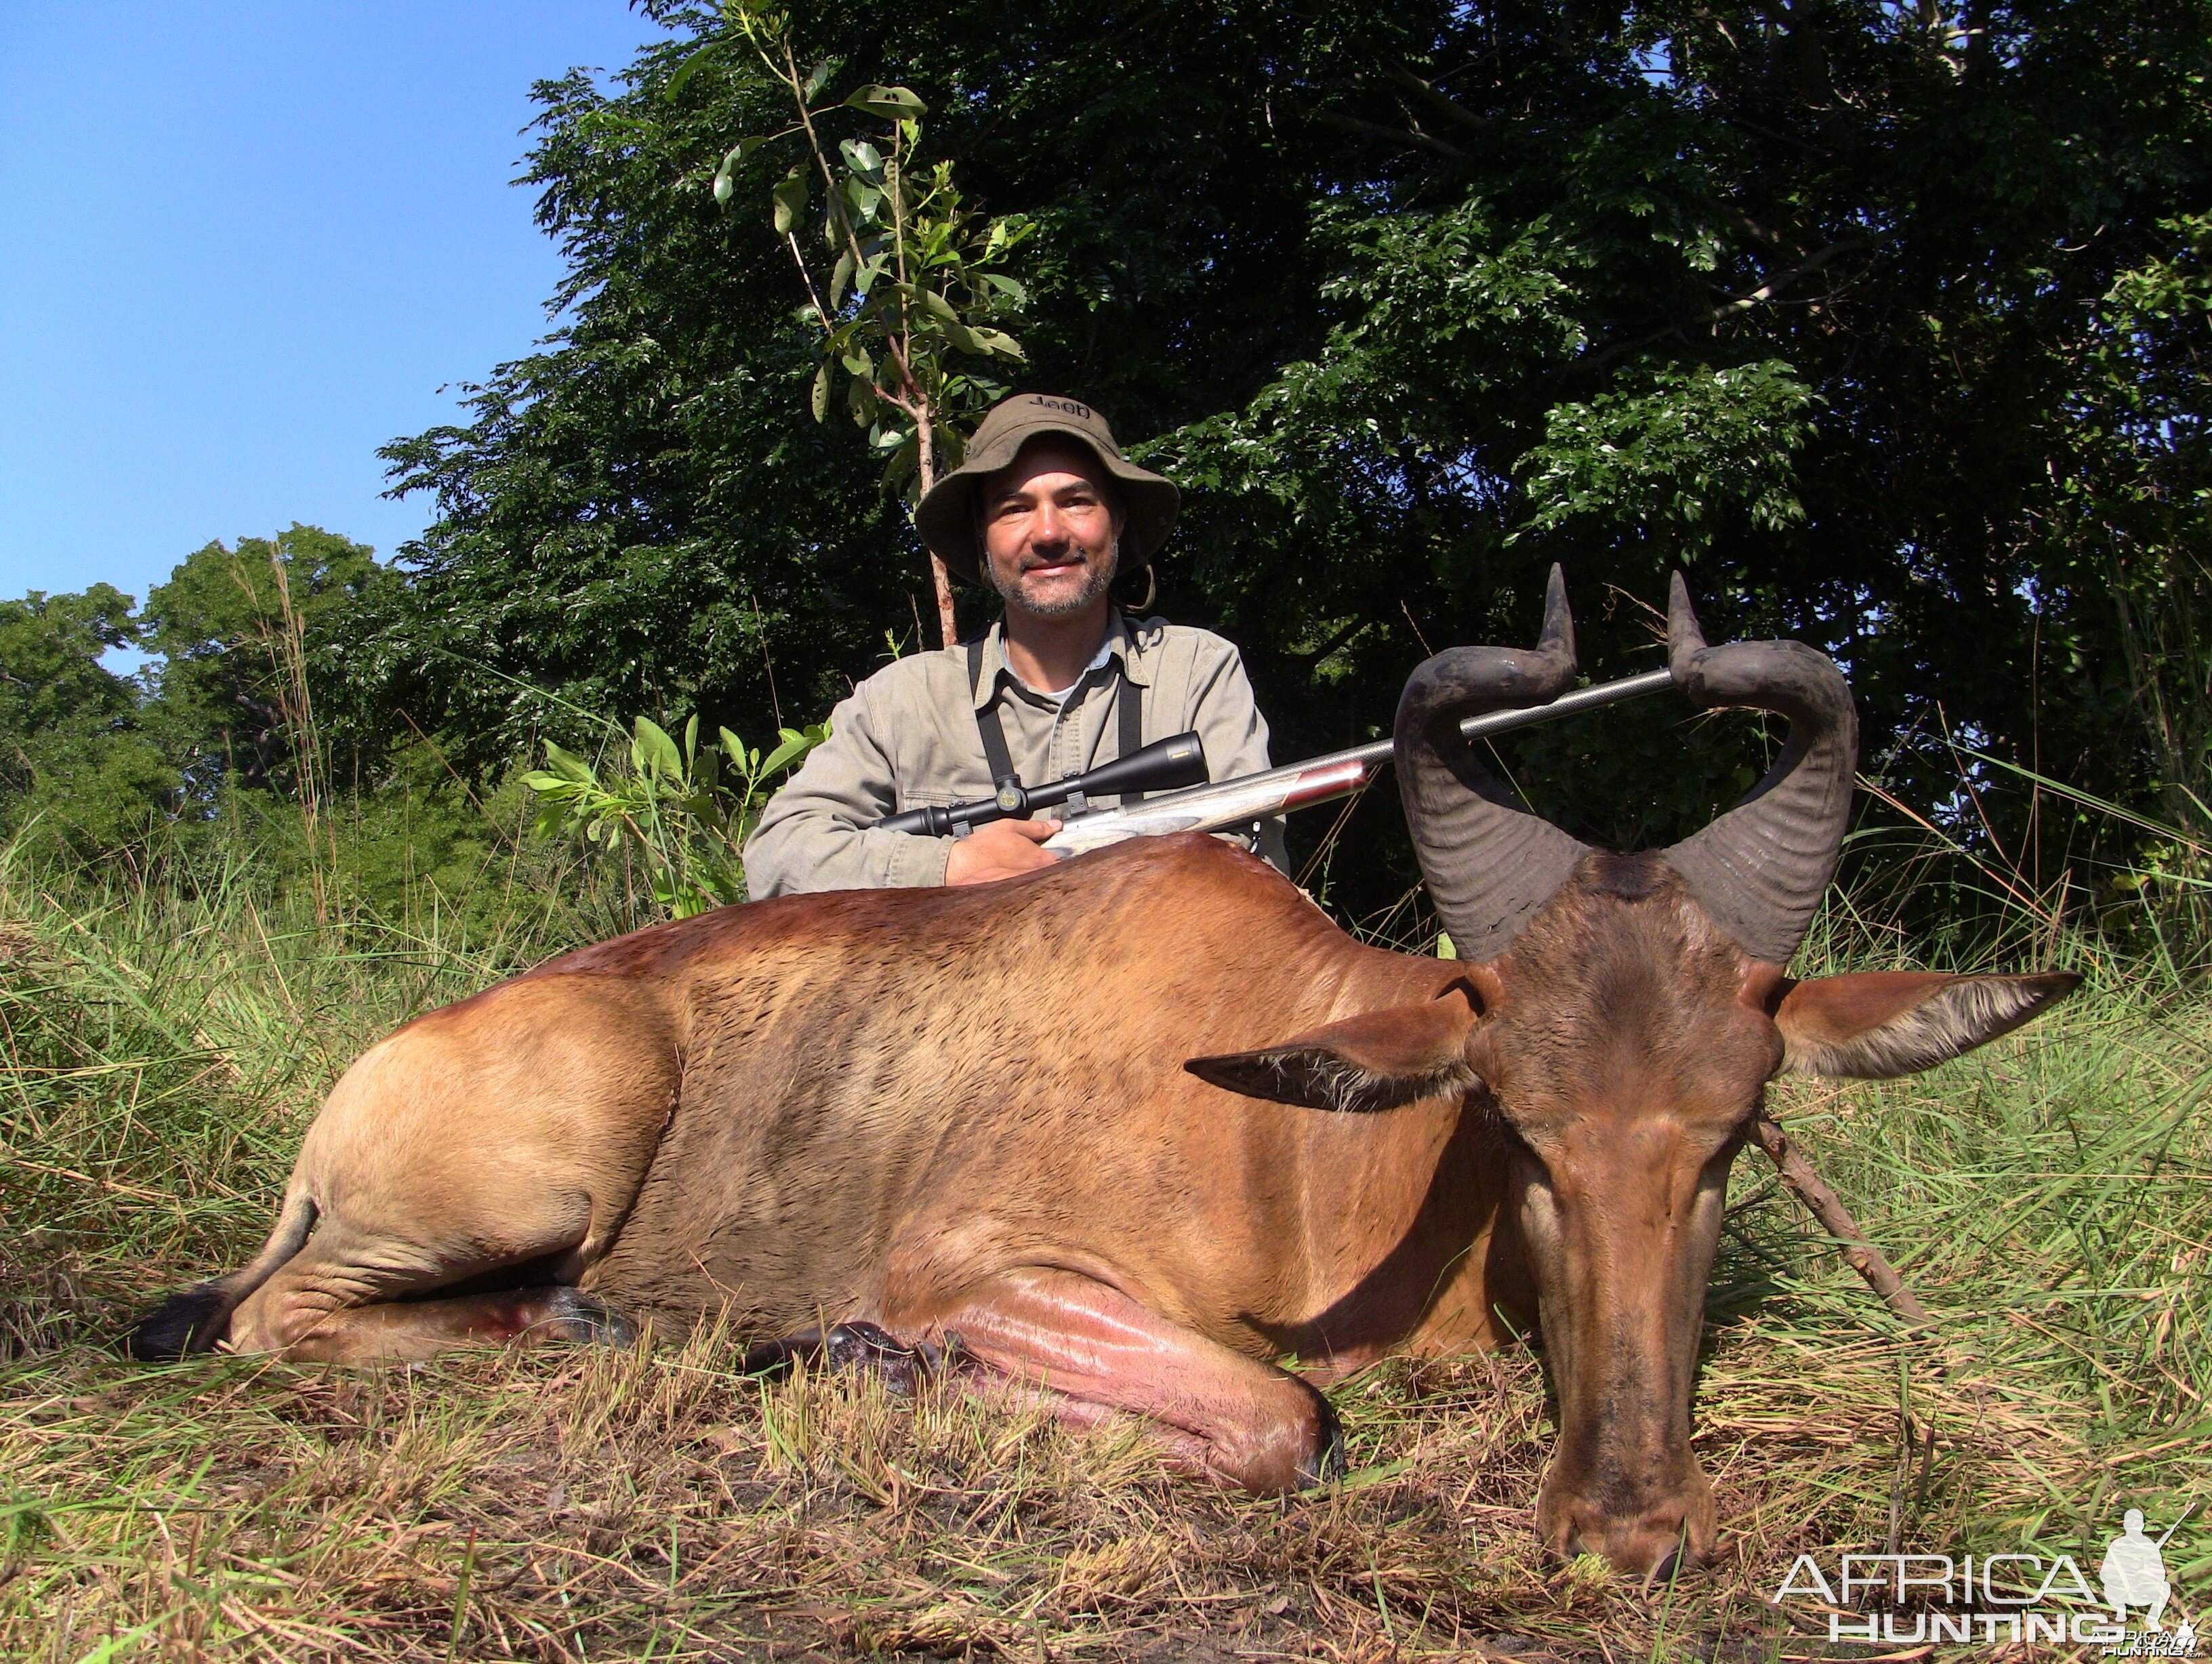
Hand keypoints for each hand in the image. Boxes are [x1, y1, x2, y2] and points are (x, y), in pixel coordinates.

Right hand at [944, 817, 1061, 885]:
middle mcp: (1036, 875)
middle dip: (1053, 860)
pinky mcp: (1017, 890)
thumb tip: (1054, 826)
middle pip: (1055, 869)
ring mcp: (1027, 885)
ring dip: (1041, 870)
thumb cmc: (984, 848)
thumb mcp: (1011, 827)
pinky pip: (1030, 884)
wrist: (964, 865)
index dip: (1063, 850)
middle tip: (1042, 851)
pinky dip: (1029, 878)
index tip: (1060, 845)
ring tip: (1024, 860)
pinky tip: (1016, 869)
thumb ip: (1037, 827)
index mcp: (1039, 859)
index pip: (1064, 857)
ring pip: (1042, 877)